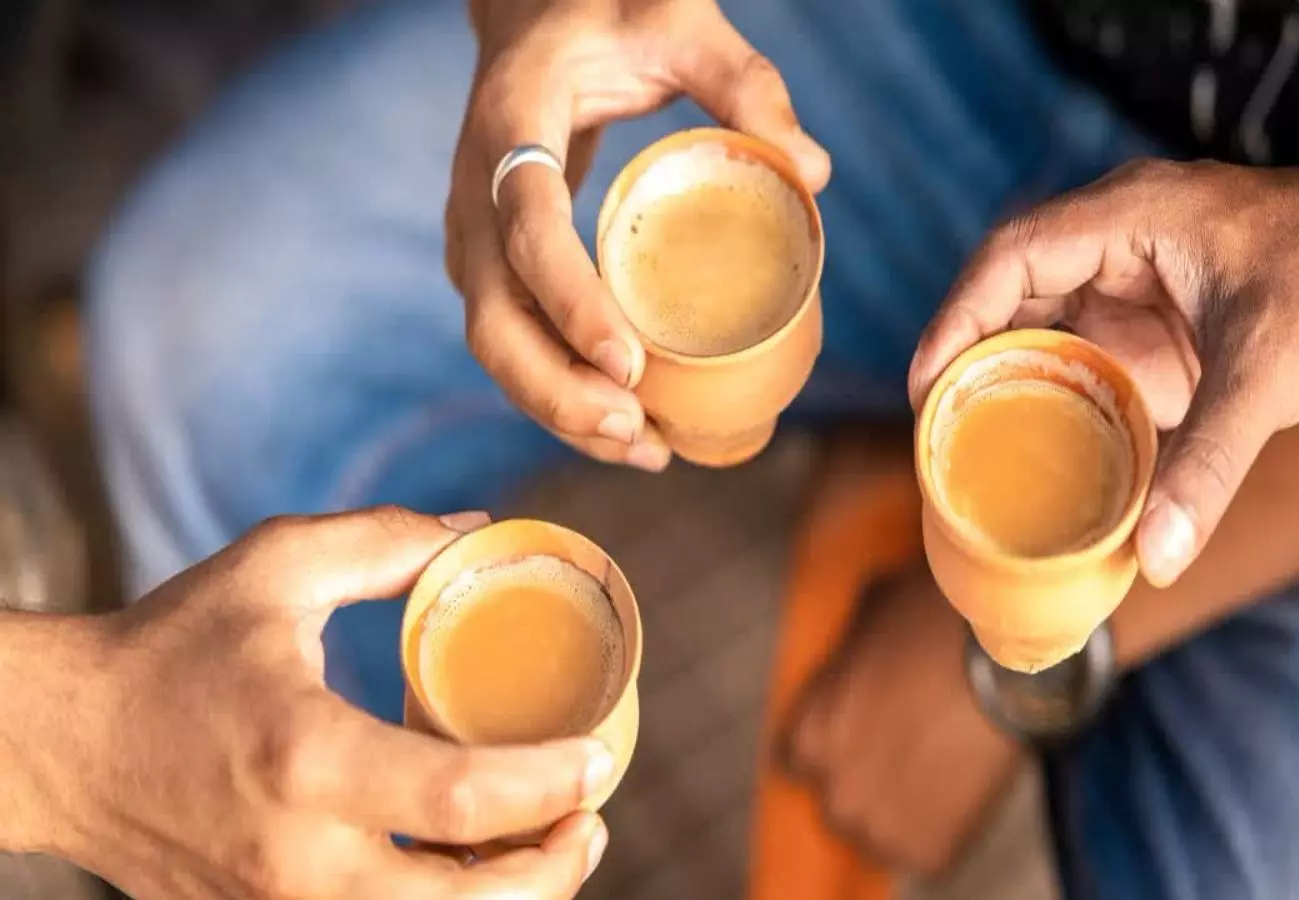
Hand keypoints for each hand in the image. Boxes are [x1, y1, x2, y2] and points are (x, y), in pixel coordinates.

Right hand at [47, 507, 614, 899]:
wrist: (63, 745)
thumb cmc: (170, 649)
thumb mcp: (275, 567)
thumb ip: (386, 542)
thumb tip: (479, 533)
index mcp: (305, 755)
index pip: (458, 797)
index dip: (547, 786)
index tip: (599, 754)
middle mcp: (296, 854)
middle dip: (552, 869)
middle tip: (591, 814)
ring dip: (510, 899)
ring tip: (554, 842)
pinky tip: (474, 861)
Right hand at [447, 0, 829, 469]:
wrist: (532, 12)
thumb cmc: (610, 12)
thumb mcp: (679, 20)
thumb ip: (744, 82)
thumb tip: (814, 173)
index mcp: (512, 126)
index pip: (525, 227)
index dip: (570, 302)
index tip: (629, 363)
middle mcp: (475, 190)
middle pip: (492, 317)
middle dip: (557, 390)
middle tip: (640, 429)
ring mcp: (474, 233)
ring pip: (494, 343)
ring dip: (558, 409)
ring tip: (644, 448)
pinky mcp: (492, 261)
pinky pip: (512, 339)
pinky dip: (558, 393)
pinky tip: (623, 426)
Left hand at [785, 568, 1022, 875]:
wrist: (1009, 655)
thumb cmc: (939, 620)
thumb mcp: (870, 612)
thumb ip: (848, 654)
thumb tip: (855, 654)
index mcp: (807, 734)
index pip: (799, 761)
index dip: (838, 744)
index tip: (866, 733)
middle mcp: (831, 787)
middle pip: (838, 801)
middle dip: (868, 779)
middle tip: (911, 750)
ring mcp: (878, 825)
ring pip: (880, 834)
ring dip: (903, 811)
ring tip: (941, 771)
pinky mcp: (928, 851)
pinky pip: (927, 854)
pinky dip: (945, 830)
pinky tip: (964, 789)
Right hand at [910, 152, 1298, 585]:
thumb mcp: (1272, 368)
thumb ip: (1209, 461)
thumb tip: (1157, 557)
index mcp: (1127, 220)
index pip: (1011, 260)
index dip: (958, 320)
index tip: (930, 390)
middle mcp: (1118, 253)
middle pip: (1012, 305)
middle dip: (972, 368)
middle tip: (942, 442)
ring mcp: (1137, 297)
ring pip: (1048, 344)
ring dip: (1016, 398)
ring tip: (977, 464)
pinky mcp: (1159, 340)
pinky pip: (1094, 379)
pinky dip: (1069, 422)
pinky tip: (1050, 474)